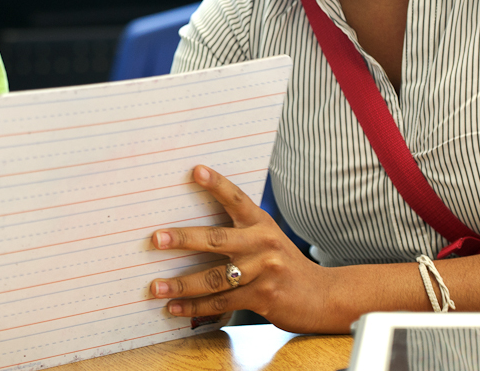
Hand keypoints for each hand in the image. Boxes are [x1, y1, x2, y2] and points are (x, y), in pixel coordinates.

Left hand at [149, 165, 328, 332]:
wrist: (323, 296)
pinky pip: (222, 303)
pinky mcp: (262, 297)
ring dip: (181, 284)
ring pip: (214, 278)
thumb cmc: (285, 264)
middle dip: (183, 238)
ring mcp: (263, 272)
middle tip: (157, 239)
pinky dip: (195, 308)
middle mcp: (262, 244)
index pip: (236, 199)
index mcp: (261, 223)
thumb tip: (194, 230)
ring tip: (156, 287)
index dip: (216, 184)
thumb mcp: (268, 239)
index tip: (195, 171)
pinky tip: (176, 308)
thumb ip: (241, 231)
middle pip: (217, 239)